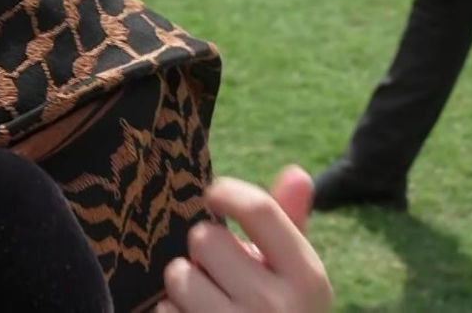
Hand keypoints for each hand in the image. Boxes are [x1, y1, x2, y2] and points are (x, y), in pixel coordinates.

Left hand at [158, 167, 332, 312]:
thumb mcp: (294, 277)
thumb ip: (289, 226)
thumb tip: (295, 172)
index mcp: (307, 278)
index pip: (258, 209)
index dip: (226, 192)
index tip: (213, 197)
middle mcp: (275, 305)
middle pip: (206, 239)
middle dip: (205, 253)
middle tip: (222, 275)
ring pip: (179, 274)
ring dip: (185, 285)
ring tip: (208, 302)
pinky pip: (163, 310)